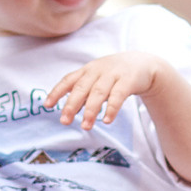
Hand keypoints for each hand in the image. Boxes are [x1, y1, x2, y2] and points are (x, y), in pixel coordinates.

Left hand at [49, 52, 165, 128]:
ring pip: (98, 92)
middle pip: (81, 88)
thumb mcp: (97, 79)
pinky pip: (118, 95)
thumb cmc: (115, 74)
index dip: (57, 92)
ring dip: (91, 110)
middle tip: (64, 121)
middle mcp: (98, 71)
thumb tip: (69, 111)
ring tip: (86, 126)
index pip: (69, 80)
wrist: (143, 64)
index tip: (47, 105)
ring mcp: (113, 74)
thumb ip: (84, 93)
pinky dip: (112, 108)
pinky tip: (107, 120)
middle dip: (71, 105)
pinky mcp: (128, 80)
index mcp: (87, 70)